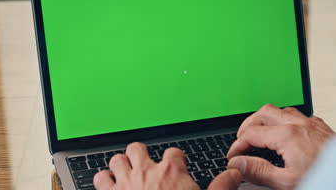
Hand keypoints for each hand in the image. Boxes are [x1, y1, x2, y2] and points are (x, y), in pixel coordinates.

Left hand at [94, 142, 242, 189]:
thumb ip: (221, 187)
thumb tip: (235, 174)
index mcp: (171, 172)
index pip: (173, 153)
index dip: (175, 159)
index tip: (176, 166)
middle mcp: (146, 171)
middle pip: (138, 148)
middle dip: (141, 155)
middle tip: (145, 166)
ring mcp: (125, 181)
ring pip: (118, 159)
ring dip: (121, 165)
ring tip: (126, 174)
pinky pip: (100, 177)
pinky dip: (104, 180)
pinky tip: (110, 187)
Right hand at [227, 104, 335, 189]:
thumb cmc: (327, 178)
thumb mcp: (287, 182)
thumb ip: (259, 171)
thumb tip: (238, 163)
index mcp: (288, 135)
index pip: (251, 134)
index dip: (237, 146)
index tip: (233, 157)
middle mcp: (299, 124)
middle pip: (263, 113)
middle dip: (248, 125)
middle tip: (241, 139)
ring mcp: (312, 123)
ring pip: (281, 110)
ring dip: (266, 120)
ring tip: (260, 133)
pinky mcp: (322, 127)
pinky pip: (299, 115)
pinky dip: (285, 121)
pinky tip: (286, 132)